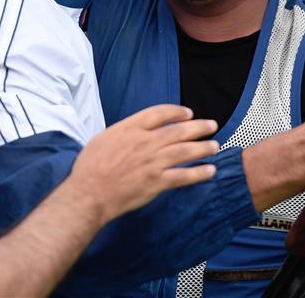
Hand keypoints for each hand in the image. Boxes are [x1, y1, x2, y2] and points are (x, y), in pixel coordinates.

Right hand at [67, 105, 218, 222]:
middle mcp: (145, 142)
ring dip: (203, 147)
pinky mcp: (156, 182)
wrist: (89, 193)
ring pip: (185, 151)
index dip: (177, 112)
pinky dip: (199, 173)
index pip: (160, 113)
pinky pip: (183, 176)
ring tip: (215, 146)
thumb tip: (136, 129)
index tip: (188, 113)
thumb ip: (124, 131)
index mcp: (130, 128)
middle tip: (211, 125)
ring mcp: (152, 162)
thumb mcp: (104, 138)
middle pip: (178, 130)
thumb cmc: (90, 167)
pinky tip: (210, 171)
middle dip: (198, 127)